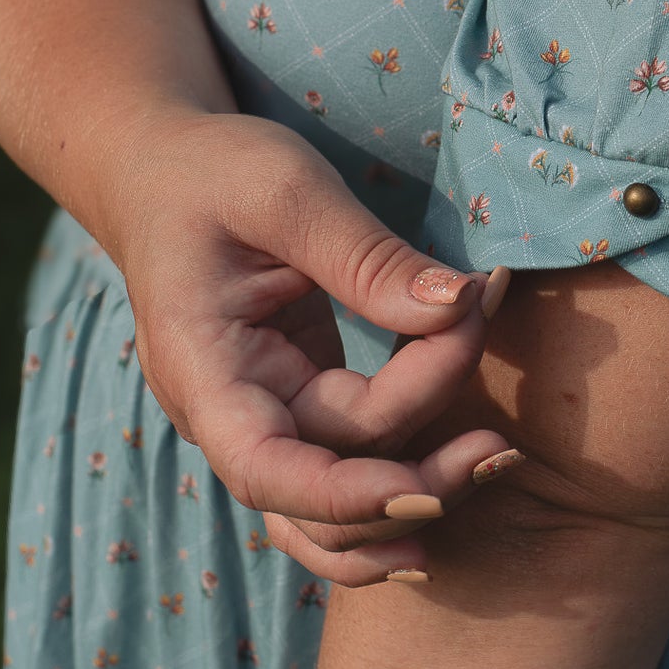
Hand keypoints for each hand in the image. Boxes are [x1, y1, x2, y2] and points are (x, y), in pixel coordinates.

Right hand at [94, 108, 517, 584]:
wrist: (167, 171)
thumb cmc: (214, 172)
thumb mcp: (289, 192)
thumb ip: (367, 257)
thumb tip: (459, 305)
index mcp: (203, 370)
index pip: (265, 469)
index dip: (344, 495)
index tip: (426, 493)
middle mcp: (230, 413)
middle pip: (322, 491)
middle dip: (412, 481)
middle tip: (500, 443)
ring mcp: (268, 413)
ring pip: (340, 498)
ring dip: (417, 491)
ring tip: (497, 458)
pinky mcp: (306, 398)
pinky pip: (356, 458)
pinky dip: (407, 470)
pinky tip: (465, 473)